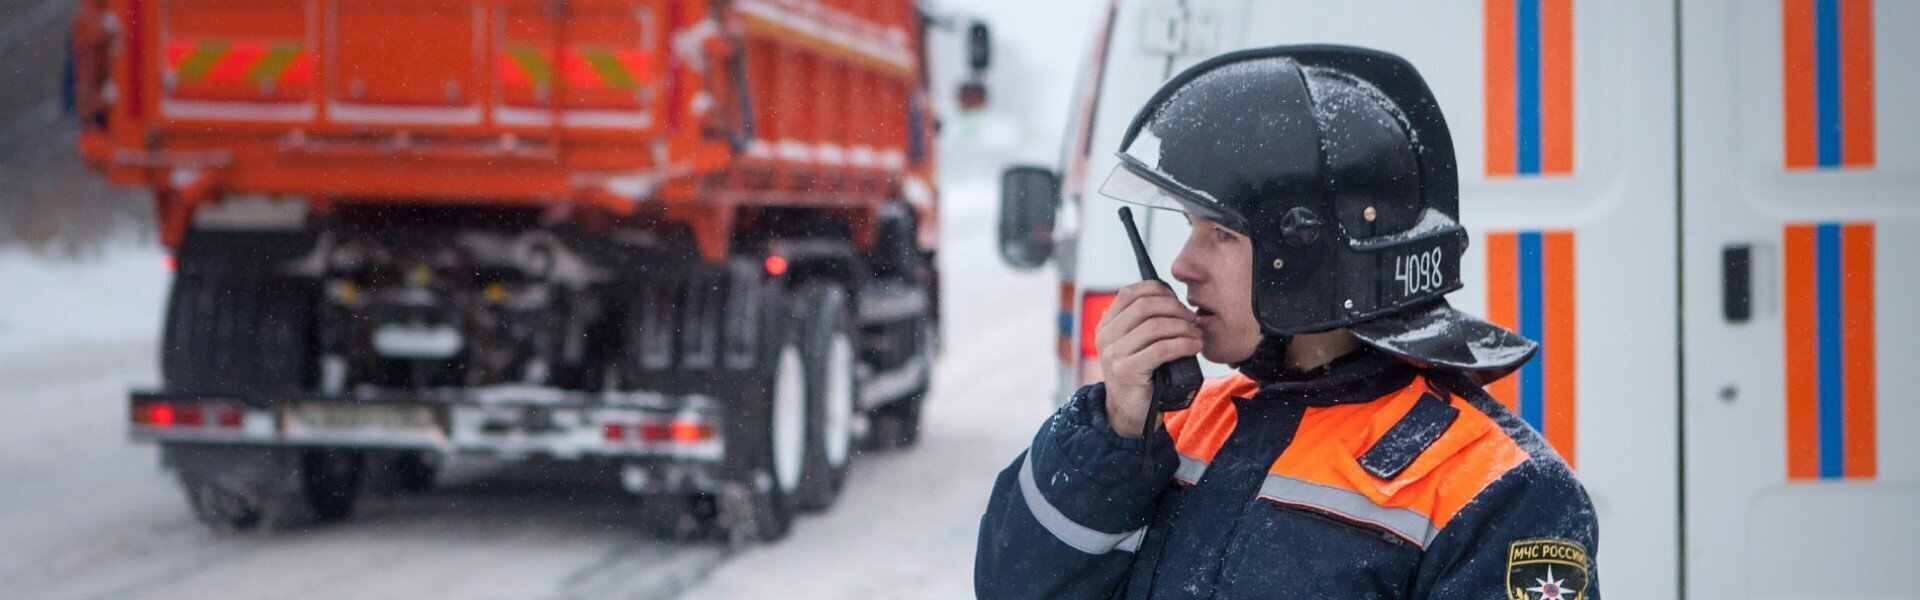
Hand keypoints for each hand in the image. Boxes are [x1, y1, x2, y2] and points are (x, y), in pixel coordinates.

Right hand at [1096, 281, 1202, 437]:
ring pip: (1155, 326)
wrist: (1129, 413)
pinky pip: (1161, 349)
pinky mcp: (1126, 371)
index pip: (1130, 292)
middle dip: (1176, 308)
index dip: (1158, 290)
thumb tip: (1172, 300)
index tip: (1177, 301)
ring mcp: (1113, 354)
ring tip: (1196, 336)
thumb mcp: (1135, 346)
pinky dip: (1183, 344)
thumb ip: (1143, 323)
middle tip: (1192, 320)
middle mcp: (1106, 336)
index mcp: (1106, 325)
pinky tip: (1194, 347)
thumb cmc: (1141, 377)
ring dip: (1183, 327)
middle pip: (1145, 306)